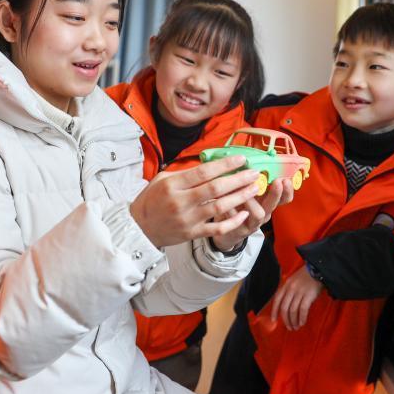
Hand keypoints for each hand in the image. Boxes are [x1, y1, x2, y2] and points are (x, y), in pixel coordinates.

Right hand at [130, 156, 260, 247]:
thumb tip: (211, 164)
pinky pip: (216, 229)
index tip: (241, 159)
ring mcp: (187, 219)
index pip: (204, 172)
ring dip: (240, 197)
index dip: (225, 164)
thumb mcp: (162, 179)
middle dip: (238, 179)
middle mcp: (180, 202)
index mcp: (172, 185)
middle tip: (254, 173)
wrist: (138, 228)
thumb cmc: (152, 200)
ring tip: (254, 188)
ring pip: (219, 207)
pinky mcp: (191, 234)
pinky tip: (245, 213)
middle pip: (215, 188)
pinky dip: (232, 221)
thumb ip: (185, 173)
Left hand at [211, 177, 293, 251]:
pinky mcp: (239, 231)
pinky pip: (238, 221)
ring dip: (252, 200)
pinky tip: (224, 200)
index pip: (284, 198)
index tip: (287, 180)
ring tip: (244, 190)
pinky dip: (232, 209)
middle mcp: (263, 213)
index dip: (287, 190)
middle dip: (276, 193)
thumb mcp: (248, 193)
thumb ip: (251, 181)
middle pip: (273, 205)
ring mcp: (252, 223)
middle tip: (278, 182)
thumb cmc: (237, 206)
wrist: (224, 231)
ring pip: (259, 214)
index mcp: (267, 202)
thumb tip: (253, 158)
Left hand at [270, 265, 323, 330]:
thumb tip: (285, 307)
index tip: (274, 320)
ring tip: (296, 327)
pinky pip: (303, 310)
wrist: (318, 270)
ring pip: (293, 310)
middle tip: (289, 327)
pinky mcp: (308, 296)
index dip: (274, 311)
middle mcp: (291, 289)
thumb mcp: (293, 281)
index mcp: (286, 285)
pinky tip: (302, 322)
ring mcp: (299, 292)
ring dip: (294, 321)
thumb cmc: (306, 277)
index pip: (277, 300)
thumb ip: (288, 291)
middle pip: (284, 308)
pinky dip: (302, 318)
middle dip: (286, 320)